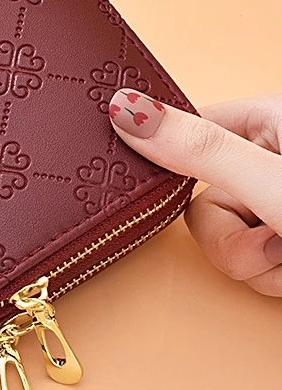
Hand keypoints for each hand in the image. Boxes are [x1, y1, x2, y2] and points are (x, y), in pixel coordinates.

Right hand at [109, 90, 281, 296]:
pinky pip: (250, 265)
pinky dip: (272, 280)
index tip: (158, 192)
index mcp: (271, 120)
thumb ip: (200, 150)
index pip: (189, 133)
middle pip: (203, 199)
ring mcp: (278, 204)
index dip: (172, 165)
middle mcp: (272, 159)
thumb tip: (123, 109)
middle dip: (231, 238)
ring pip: (224, 240)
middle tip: (271, 241)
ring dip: (255, 265)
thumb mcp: (272, 183)